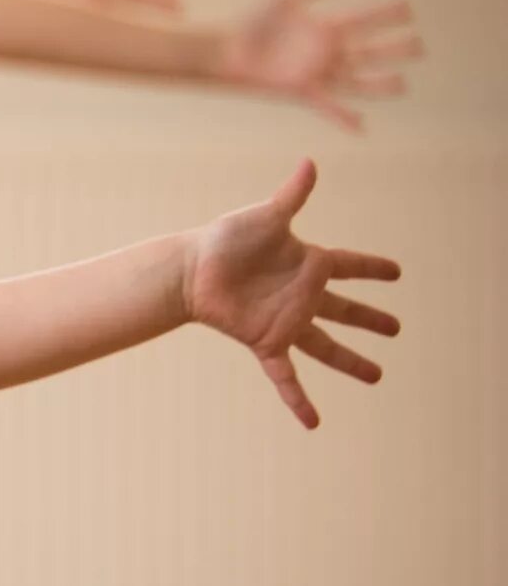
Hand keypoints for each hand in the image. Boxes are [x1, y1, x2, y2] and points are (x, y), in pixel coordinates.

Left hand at [182, 160, 401, 427]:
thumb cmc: (224, 239)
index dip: (373, 267)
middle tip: (396, 328)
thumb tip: (310, 162)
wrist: (189, 269)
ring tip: (377, 376)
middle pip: (346, 311)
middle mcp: (302, 296)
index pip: (352, 265)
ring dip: (352, 362)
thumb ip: (292, 196)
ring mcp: (286, 321)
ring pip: (327, 346)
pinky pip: (286, 376)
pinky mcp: (265, 342)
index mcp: (309, 264)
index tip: (396, 271)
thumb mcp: (266, 217)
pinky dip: (298, 400)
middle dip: (371, 319)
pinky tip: (313, 423)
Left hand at [215, 0, 422, 130]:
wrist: (227, 50)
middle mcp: (328, 51)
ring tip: (403, 84)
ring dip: (379, 84)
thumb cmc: (254, 22)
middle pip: (369, 51)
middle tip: (418, 46)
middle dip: (393, 49)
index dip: (384, 14)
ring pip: (356, 80)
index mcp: (327, 26)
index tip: (407, 8)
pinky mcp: (302, 91)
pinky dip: (343, 117)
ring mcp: (317, 72)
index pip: (364, 18)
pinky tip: (362, 127)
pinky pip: (327, 106)